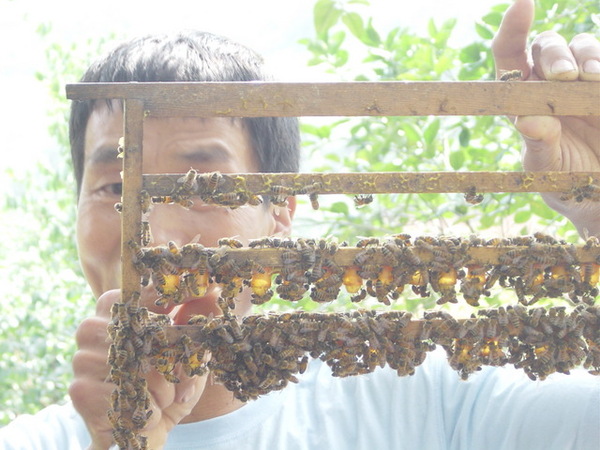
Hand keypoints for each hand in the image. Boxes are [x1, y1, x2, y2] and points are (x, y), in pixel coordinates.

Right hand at [70, 289, 206, 448]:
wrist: (148, 432)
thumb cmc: (169, 385)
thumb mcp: (191, 351)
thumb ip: (198, 320)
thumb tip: (213, 290)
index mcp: (117, 310)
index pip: (144, 292)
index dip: (174, 294)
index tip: (203, 293)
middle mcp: (93, 327)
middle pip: (144, 329)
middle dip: (172, 357)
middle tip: (180, 375)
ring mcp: (83, 358)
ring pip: (137, 363)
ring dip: (162, 387)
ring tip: (164, 398)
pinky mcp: (80, 389)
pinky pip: (125, 392)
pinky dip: (147, 407)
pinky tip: (148, 413)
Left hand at [491, 0, 599, 235]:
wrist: (595, 187)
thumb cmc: (560, 174)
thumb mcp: (545, 164)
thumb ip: (538, 143)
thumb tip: (526, 121)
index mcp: (521, 96)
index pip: (509, 53)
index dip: (513, 27)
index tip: (524, 4)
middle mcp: (548, 81)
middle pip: (546, 46)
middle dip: (555, 54)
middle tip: (566, 76)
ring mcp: (581, 79)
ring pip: (581, 45)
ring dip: (586, 55)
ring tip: (591, 78)